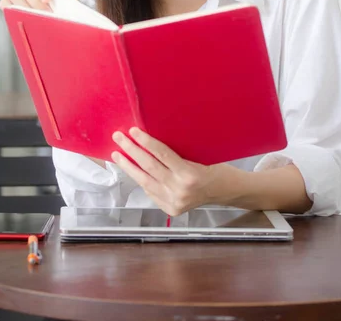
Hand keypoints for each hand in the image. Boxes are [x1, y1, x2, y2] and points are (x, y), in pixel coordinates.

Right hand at [0, 0, 77, 11]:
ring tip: (38, 20)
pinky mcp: (11, 2)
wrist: (61, 10)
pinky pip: (5, 4)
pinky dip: (10, 10)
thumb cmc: (65, 2)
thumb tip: (67, 9)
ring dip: (25, 8)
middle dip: (34, 1)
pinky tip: (22, 18)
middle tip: (45, 14)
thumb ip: (68, 0)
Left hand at [111, 127, 226, 215]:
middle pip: (148, 167)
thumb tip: (151, 140)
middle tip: (118, 137)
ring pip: (144, 181)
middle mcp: (180, 190)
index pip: (161, 154)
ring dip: (128, 166)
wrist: (224, 191)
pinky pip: (150, 191)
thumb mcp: (199, 155)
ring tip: (117, 154)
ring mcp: (173, 202)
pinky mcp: (169, 209)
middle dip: (131, 150)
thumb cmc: (214, 167)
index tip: (133, 131)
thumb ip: (176, 153)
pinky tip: (132, 168)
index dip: (145, 142)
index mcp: (190, 174)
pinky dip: (140, 178)